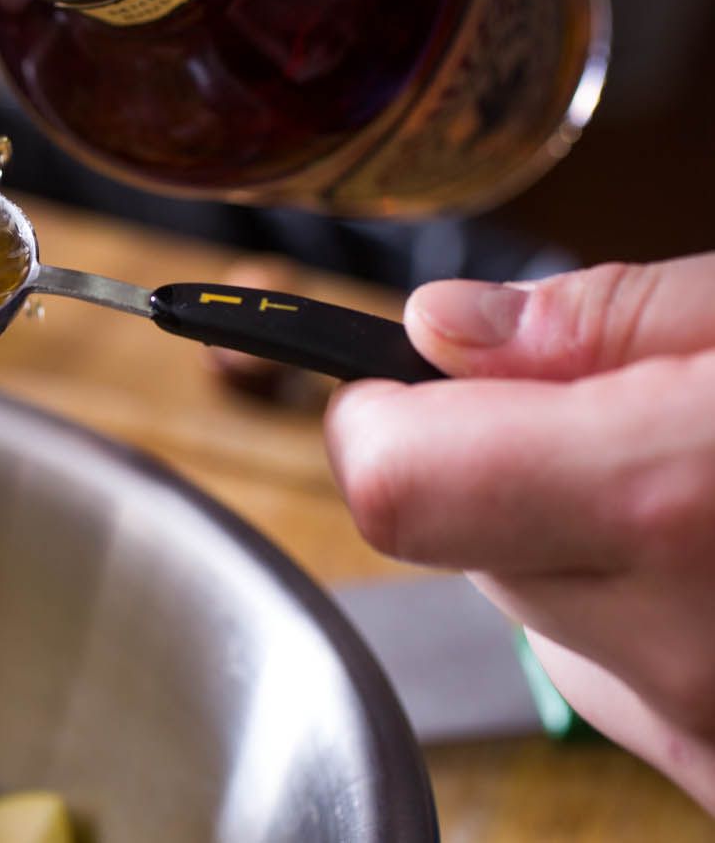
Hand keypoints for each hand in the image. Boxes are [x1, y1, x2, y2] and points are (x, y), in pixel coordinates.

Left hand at [325, 254, 714, 813]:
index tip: (404, 379)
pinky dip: (636, 615)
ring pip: (528, 615)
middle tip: (608, 417)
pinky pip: (612, 681)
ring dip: (570, 545)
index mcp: (667, 502)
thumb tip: (441, 327)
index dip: (374, 418)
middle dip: (492, 466)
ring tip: (693, 495)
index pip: (391, 486)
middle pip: (447, 547)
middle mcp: (673, 647)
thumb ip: (603, 318)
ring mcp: (703, 736)